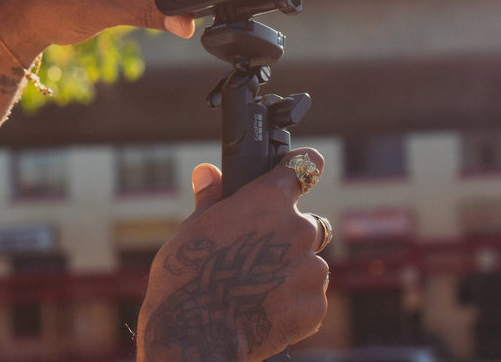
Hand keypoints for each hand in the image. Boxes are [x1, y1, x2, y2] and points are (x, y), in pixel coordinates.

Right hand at [137, 150, 330, 361]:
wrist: (196, 335)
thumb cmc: (186, 276)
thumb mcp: (192, 230)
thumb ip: (212, 199)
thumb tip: (207, 172)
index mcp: (268, 201)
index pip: (303, 168)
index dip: (303, 167)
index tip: (305, 166)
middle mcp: (297, 228)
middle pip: (306, 223)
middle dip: (287, 235)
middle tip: (255, 256)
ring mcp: (310, 269)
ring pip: (309, 263)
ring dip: (291, 270)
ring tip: (255, 289)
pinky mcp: (314, 306)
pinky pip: (310, 297)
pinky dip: (293, 302)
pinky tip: (263, 308)